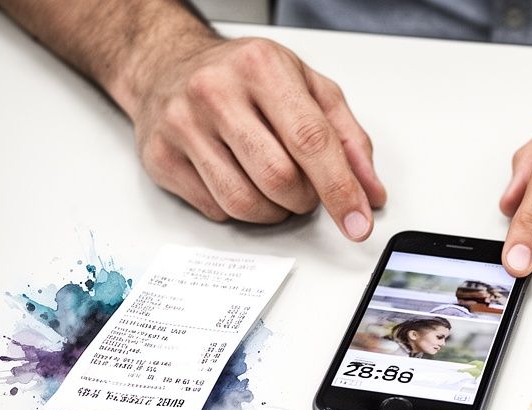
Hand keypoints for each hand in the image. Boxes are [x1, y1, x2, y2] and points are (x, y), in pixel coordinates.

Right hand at [128, 36, 384, 238]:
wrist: (168, 64)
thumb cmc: (245, 76)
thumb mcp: (308, 87)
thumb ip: (347, 138)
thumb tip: (370, 193)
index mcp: (261, 67)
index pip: (310, 140)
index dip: (340, 189)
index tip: (358, 222)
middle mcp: (216, 92)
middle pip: (278, 178)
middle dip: (304, 199)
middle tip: (305, 188)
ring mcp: (182, 125)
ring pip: (244, 203)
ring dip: (274, 211)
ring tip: (275, 186)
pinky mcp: (161, 157)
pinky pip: (216, 210)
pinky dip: (240, 210)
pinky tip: (240, 180)